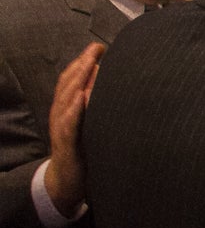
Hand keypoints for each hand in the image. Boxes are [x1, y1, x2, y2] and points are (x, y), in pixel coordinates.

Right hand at [44, 43, 105, 216]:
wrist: (68, 181)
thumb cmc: (84, 149)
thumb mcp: (92, 125)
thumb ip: (99, 107)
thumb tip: (119, 89)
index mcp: (68, 108)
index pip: (73, 79)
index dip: (83, 61)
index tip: (98, 46)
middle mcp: (62, 114)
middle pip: (69, 83)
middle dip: (82, 63)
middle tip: (96, 48)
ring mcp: (61, 128)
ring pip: (66, 99)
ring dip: (77, 80)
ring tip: (89, 64)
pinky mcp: (66, 143)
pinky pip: (69, 124)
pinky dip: (74, 109)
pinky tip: (82, 97)